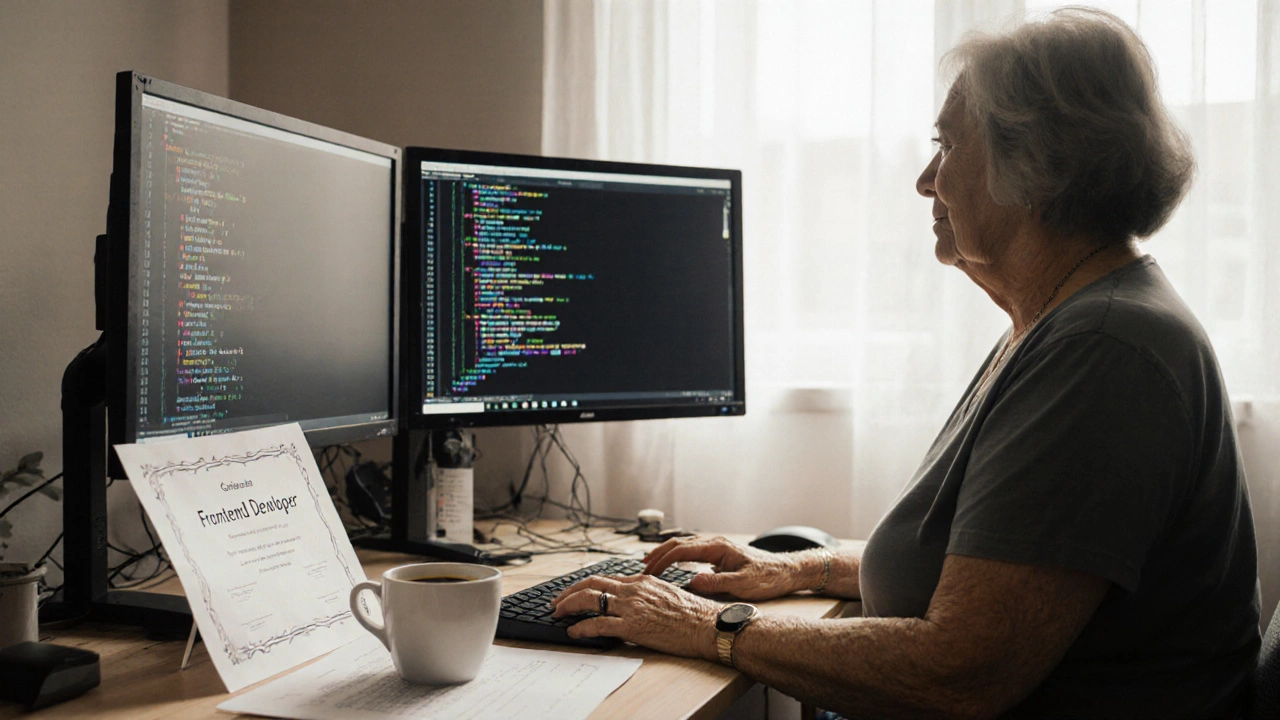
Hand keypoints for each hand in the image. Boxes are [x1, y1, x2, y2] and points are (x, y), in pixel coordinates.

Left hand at [550, 574, 720, 659]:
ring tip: (557, 613)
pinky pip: (598, 624)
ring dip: (568, 606)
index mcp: (642, 580)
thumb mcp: (667, 594)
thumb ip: (648, 593)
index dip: (586, 585)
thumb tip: (634, 600)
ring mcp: (631, 607)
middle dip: (569, 592)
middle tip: (557, 601)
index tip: (575, 592)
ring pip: (589, 599)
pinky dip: (581, 627)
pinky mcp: (632, 626)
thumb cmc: (693, 614)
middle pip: (591, 584)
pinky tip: (573, 631)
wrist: (706, 626)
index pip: (606, 578)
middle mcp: (633, 589)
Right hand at [643, 535, 804, 601]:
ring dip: (666, 552)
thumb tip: (692, 582)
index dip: (663, 561)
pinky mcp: (720, 554)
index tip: (649, 572)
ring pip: (685, 545)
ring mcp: (718, 547)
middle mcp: (716, 543)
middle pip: (679, 543)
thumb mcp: (743, 584)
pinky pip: (693, 551)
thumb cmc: (768, 578)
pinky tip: (674, 562)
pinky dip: (677, 555)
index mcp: (718, 547)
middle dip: (658, 554)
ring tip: (650, 562)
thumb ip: (717, 583)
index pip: (682, 551)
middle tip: (642, 567)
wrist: (787, 571)